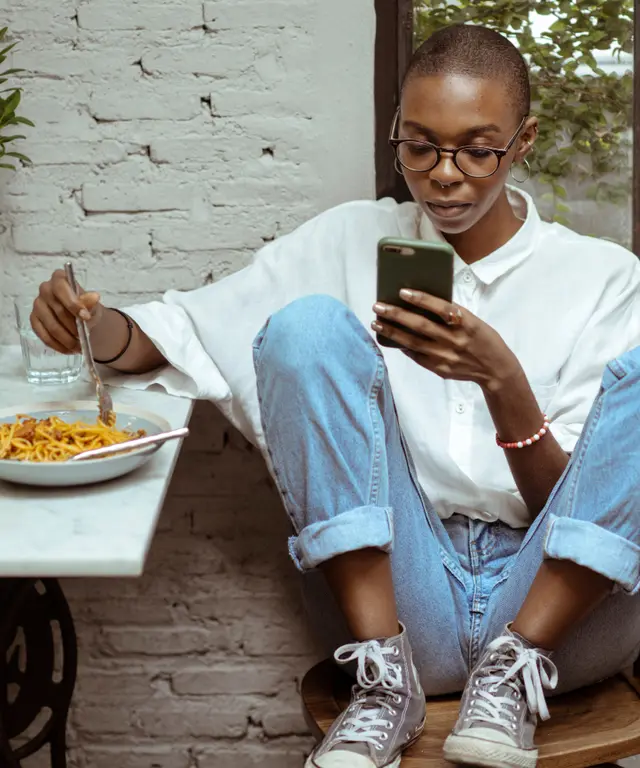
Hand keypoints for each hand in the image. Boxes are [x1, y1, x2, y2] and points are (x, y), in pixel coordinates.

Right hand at [31, 269, 103, 353]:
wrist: (80, 316)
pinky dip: (58, 345)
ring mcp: (37, 305)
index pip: (62, 288)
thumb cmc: (85, 306)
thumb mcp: (92, 304)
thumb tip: (93, 297)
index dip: (73, 304)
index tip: (86, 317)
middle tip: (85, 337)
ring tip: (79, 347)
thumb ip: (91, 302)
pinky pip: (44, 336)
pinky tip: (69, 350)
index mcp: (59, 279)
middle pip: (58, 311)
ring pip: (52, 326)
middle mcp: (45, 289)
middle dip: (74, 327)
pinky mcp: (34, 320)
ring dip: (67, 340)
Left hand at [372, 289, 519, 390]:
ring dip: (392, 332)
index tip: (402, 291)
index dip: (421, 299)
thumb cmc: (483, 338)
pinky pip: (417, 356)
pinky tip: (390, 339)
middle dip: (396, 315)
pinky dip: (403, 347)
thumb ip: (451, 314)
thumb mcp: (473, 321)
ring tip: (377, 323)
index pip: (441, 308)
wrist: (495, 369)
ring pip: (413, 342)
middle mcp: (454, 340)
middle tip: (378, 306)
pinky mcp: (439, 369)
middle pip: (420, 326)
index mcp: (466, 323)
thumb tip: (421, 303)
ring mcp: (445, 356)